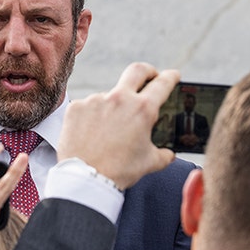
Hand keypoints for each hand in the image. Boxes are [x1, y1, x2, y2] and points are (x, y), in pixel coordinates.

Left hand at [59, 62, 178, 188]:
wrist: (85, 179)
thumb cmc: (119, 171)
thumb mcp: (149, 163)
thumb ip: (163, 155)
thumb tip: (169, 154)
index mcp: (142, 109)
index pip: (162, 83)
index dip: (170, 77)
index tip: (172, 75)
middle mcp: (120, 99)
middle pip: (137, 70)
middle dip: (148, 71)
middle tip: (150, 77)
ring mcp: (96, 100)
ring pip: (110, 96)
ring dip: (114, 107)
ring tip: (109, 132)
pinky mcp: (77, 107)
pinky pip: (89, 107)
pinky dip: (93, 117)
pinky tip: (92, 134)